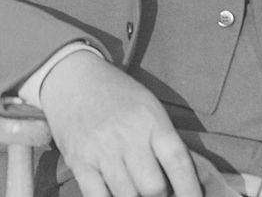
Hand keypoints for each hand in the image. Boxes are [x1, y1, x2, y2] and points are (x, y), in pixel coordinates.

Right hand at [39, 51, 201, 196]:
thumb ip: (163, 140)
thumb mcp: (148, 106)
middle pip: (153, 188)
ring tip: (135, 189)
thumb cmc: (117, 94)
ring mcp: (101, 150)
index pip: (178, 163)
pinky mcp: (78, 162)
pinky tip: (114, 194)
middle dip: (159, 195)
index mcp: (150, 119)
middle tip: (156, 190)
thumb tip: (180, 182)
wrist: (71, 77)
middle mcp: (127, 135)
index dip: (190, 190)